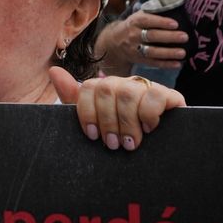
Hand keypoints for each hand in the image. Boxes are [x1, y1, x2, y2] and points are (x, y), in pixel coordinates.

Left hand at [51, 68, 185, 150]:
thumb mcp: (95, 123)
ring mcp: (146, 88)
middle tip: (113, 145)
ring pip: (129, 92)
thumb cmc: (121, 137)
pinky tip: (149, 129)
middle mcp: (124, 84)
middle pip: (107, 90)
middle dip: (108, 121)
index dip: (87, 112)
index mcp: (105, 89)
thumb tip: (54, 70)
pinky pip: (156, 94)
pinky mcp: (169, 96)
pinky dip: (149, 114)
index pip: (89, 87)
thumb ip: (73, 98)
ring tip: (129, 144)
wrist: (158, 153)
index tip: (93, 136)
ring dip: (127, 122)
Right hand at [109, 10, 186, 68]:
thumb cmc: (133, 26)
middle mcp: (133, 35)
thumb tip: (173, 7)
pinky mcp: (139, 60)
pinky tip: (177, 64)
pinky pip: (153, 63)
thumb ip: (152, 13)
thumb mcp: (137, 16)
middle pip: (151, 36)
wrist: (114, 42)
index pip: (147, 21)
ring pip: (152, 52)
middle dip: (169, 37)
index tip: (175, 24)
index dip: (161, 22)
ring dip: (168, 53)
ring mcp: (135, 49)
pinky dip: (166, 64)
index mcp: (134, 22)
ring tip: (182, 53)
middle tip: (184, 37)